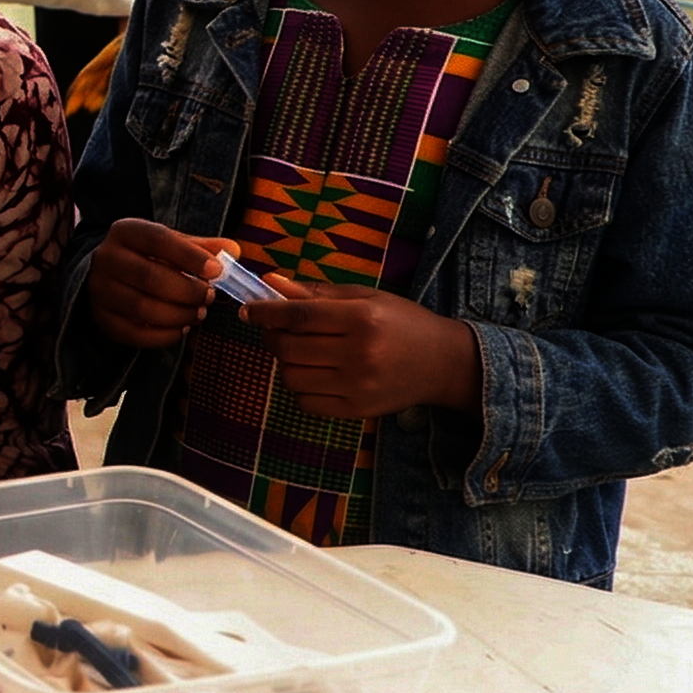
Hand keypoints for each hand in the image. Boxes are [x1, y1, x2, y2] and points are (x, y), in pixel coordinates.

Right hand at [85, 219, 227, 347]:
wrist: (109, 273)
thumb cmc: (148, 256)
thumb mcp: (171, 243)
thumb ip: (202, 247)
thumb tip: (233, 251)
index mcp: (125, 231)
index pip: (157, 239)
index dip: (189, 255)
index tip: (217, 270)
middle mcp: (106, 258)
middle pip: (149, 276)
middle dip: (187, 290)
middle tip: (209, 297)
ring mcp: (100, 289)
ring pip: (142, 308)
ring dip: (179, 314)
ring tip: (199, 313)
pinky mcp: (101, 317)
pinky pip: (135, 333)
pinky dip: (165, 335)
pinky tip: (182, 328)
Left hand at [241, 279, 481, 419]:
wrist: (443, 363)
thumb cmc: (401, 323)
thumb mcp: (365, 298)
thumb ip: (316, 293)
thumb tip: (271, 282)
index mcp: (362, 319)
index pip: (298, 316)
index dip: (266, 312)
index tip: (249, 310)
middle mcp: (360, 354)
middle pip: (289, 348)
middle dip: (272, 336)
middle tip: (275, 328)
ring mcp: (358, 386)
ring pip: (292, 376)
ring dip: (285, 362)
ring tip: (300, 350)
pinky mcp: (357, 410)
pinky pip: (306, 402)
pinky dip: (300, 387)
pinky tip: (315, 372)